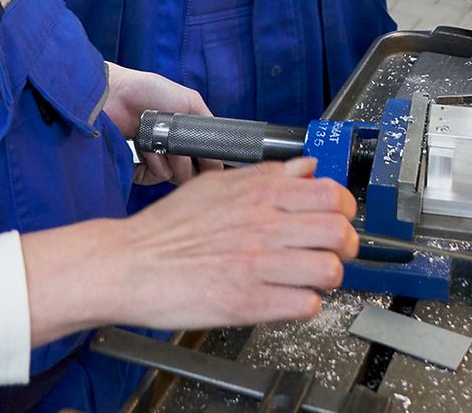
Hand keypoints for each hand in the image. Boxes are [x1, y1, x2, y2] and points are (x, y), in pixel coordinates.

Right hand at [21, 159, 359, 343]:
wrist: (127, 265)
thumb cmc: (167, 229)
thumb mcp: (215, 185)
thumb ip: (266, 175)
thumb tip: (306, 167)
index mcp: (257, 194)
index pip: (332, 194)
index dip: (344, 209)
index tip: (338, 218)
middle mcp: (262, 226)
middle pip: (340, 232)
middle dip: (345, 246)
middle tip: (332, 252)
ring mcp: (257, 265)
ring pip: (329, 270)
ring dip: (326, 277)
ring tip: (310, 278)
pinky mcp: (248, 302)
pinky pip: (304, 304)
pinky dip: (303, 304)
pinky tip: (288, 297)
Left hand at [102, 63, 221, 184]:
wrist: (116, 94)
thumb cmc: (151, 91)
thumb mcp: (190, 101)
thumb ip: (208, 123)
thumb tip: (221, 151)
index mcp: (187, 136)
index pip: (206, 160)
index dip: (209, 163)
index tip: (208, 161)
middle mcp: (174, 150)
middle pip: (192, 172)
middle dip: (187, 161)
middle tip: (176, 145)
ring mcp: (156, 159)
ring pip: (174, 176)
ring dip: (167, 160)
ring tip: (155, 141)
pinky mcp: (138, 167)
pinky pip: (152, 179)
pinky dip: (150, 167)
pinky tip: (144, 150)